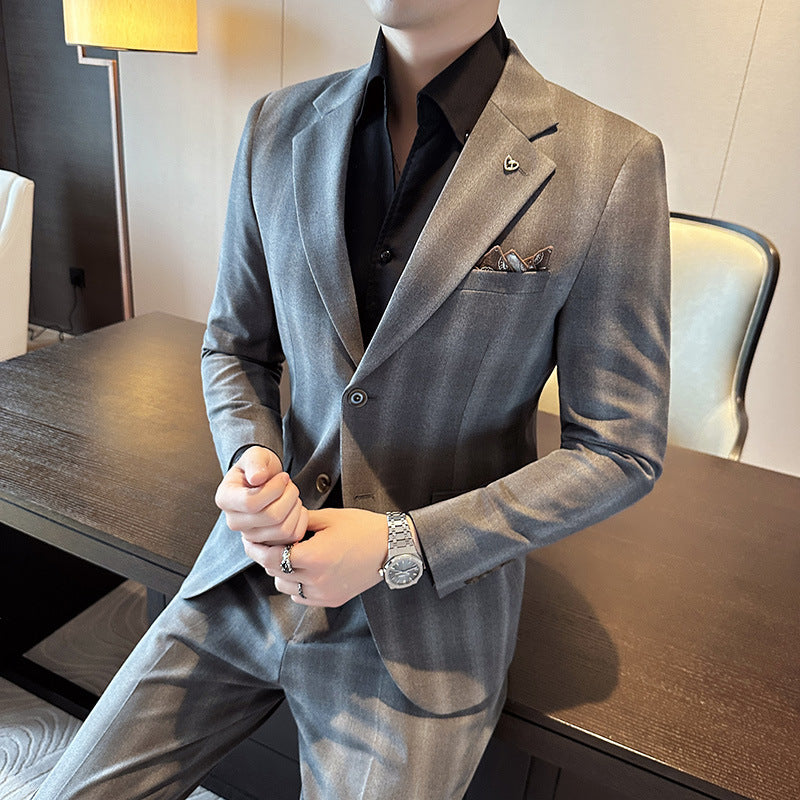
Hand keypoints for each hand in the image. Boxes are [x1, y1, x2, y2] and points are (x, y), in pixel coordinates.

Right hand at [215, 446, 307, 556]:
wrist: (262, 480)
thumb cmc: (258, 467)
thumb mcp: (255, 455)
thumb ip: (255, 462)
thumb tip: (257, 478)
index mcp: (225, 499)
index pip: (251, 503)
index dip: (274, 489)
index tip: (283, 477)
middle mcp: (233, 521)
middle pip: (271, 517)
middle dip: (289, 496)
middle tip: (290, 484)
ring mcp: (249, 535)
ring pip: (283, 529)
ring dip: (295, 508)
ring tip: (292, 495)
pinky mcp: (267, 543)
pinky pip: (292, 537)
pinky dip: (301, 520)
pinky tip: (296, 507)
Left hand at [261, 508, 388, 606]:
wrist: (393, 548)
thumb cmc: (363, 528)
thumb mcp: (329, 518)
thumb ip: (299, 522)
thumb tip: (276, 523)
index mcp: (315, 557)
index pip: (271, 557)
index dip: (257, 548)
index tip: (250, 539)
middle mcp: (317, 580)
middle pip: (275, 572)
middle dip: (267, 557)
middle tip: (267, 543)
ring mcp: (324, 593)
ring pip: (286, 587)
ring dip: (282, 571)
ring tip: (291, 554)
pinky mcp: (332, 600)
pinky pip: (301, 596)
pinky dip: (297, 584)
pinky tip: (305, 568)